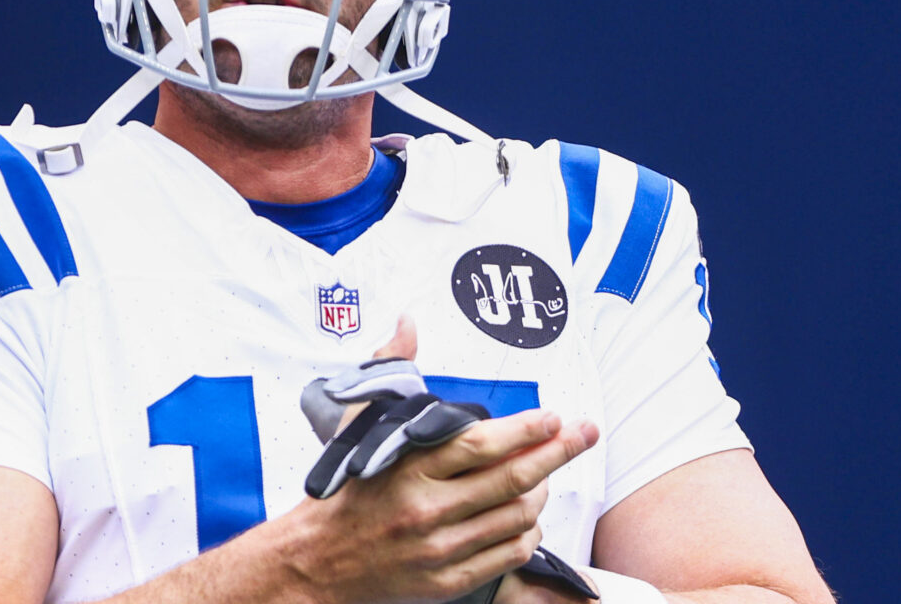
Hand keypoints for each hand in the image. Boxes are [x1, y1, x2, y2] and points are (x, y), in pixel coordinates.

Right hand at [285, 316, 600, 603]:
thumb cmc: (344, 487)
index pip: (482, 445)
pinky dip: (527, 533)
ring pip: (517, 519)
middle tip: (584, 434)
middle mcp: (427, 509)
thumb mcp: (358, 423)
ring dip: (542, 493)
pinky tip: (527, 515)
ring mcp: (439, 549)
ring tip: (547, 473)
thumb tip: (406, 322)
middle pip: (512, 480)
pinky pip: (508, 556)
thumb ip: (389, 369)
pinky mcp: (446, 580)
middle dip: (558, 453)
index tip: (554, 417)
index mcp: (407, 468)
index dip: (527, 430)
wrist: (316, 559)